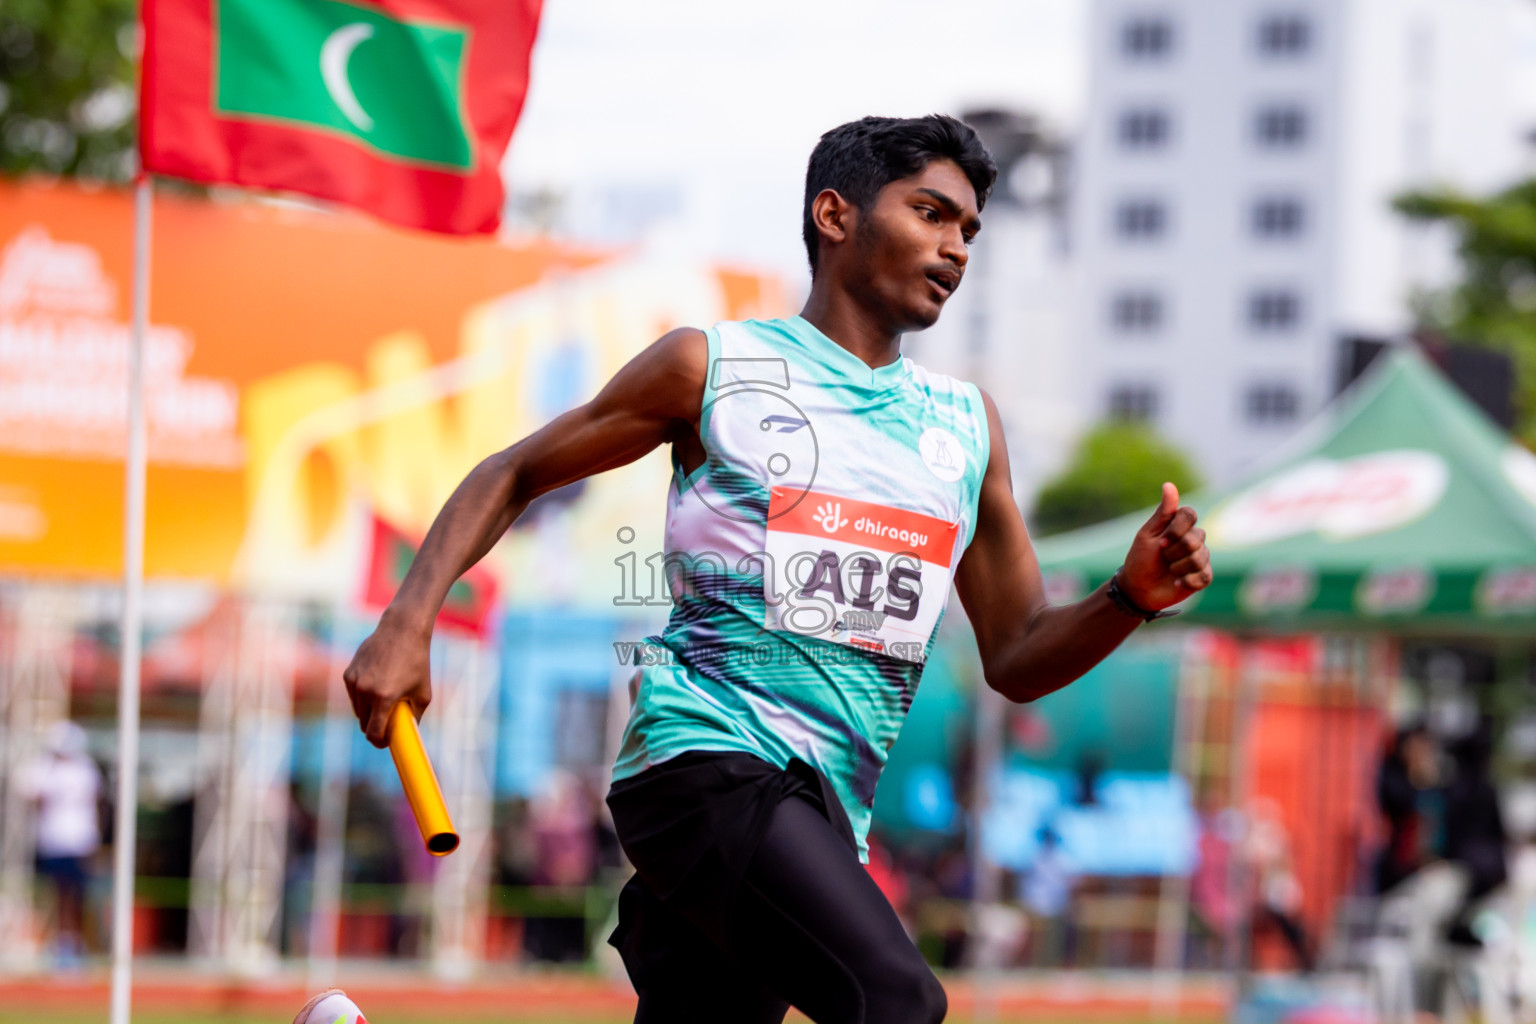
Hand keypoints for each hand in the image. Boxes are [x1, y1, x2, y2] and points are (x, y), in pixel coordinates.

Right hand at [342, 611, 432, 747]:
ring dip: (369, 712)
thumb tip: (410, 733)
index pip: (373, 733)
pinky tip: (377, 685)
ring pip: (357, 710)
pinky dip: (363, 697)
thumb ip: (415, 716)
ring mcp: (354, 681)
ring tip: (385, 702)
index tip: (385, 743)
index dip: (379, 742)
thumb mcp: (423, 692)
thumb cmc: (417, 661)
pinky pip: (353, 695)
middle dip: (375, 728)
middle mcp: (365, 691)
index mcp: (383, 698)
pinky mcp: (348, 673)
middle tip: (389, 724)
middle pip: (364, 724)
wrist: (402, 631)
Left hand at [1120, 482, 1211, 611]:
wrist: (1139, 589)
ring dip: (1178, 567)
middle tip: (1162, 557)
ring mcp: (1200, 557)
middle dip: (1174, 551)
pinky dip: (1187, 580)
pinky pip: (1204, 575)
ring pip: (1199, 558)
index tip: (1160, 542)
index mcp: (1179, 525)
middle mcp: (1193, 539)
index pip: (1190, 514)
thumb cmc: (1141, 559)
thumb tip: (1168, 485)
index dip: (1176, 529)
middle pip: (1196, 537)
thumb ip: (1163, 512)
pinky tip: (1176, 582)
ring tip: (1168, 571)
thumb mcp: (1147, 535)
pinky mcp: (1203, 576)